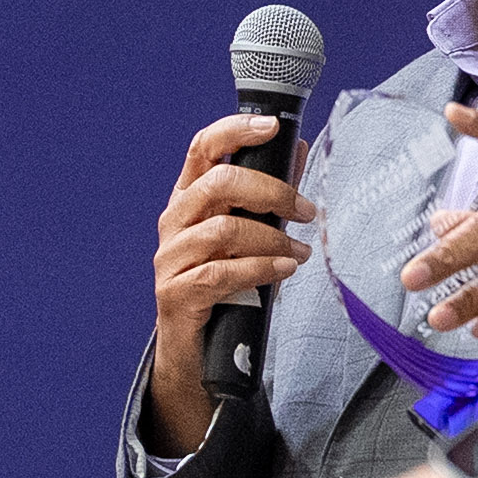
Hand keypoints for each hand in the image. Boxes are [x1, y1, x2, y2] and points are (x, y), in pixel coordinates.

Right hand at [145, 114, 318, 453]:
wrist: (197, 351)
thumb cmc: (227, 283)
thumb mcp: (250, 232)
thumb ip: (269, 192)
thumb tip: (296, 145)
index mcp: (190, 198)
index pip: (202, 148)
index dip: (235, 130)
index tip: (273, 125)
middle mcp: (175, 222)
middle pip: (219, 184)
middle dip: (272, 192)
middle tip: (307, 210)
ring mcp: (171, 258)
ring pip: (224, 230)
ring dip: (273, 238)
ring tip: (300, 252)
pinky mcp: (175, 293)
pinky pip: (221, 272)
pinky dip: (261, 269)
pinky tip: (285, 271)